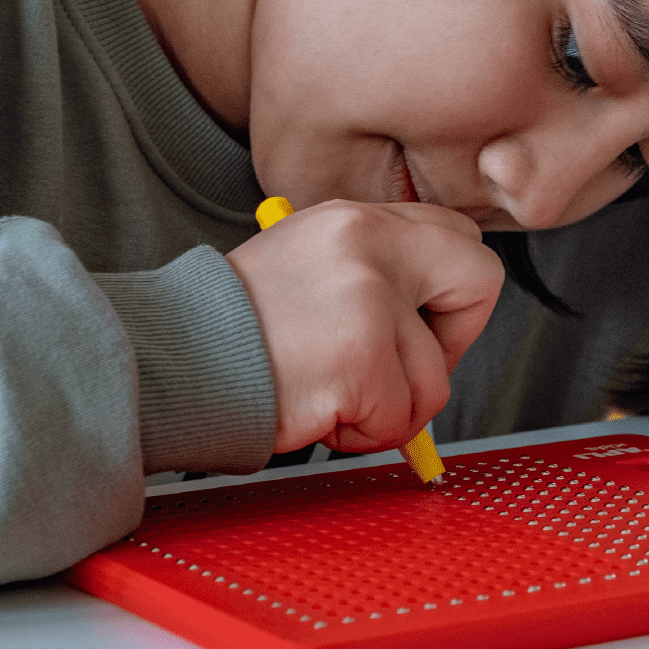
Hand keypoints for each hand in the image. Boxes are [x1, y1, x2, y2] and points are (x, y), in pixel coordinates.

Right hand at [226, 200, 503, 454]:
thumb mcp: (309, 266)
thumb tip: (432, 320)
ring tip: (329, 390)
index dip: (448, 292)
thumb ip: (373, 275)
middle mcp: (367, 240)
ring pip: (436, 376)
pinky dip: (363, 432)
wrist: (168, 363)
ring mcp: (368, 296)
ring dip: (389, 406)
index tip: (414, 326)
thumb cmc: (232, 331)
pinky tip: (317, 408)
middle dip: (452, 340)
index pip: (455, 233)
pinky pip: (401, 419)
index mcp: (354, 216)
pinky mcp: (361, 357)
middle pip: (480, 277)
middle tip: (399, 368)